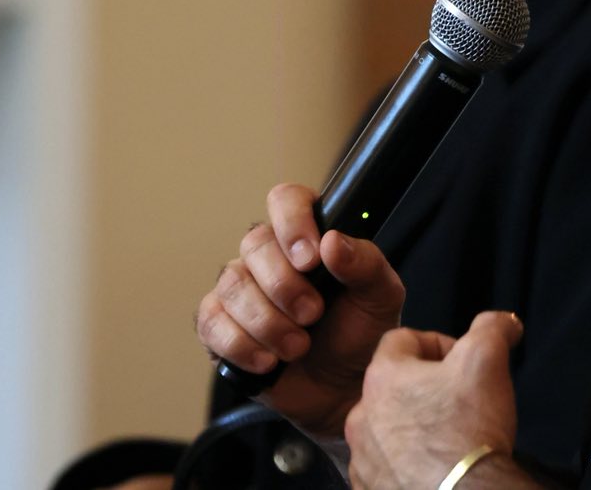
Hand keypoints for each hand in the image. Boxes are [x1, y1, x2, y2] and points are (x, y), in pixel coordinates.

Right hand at [194, 182, 406, 433]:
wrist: (342, 390)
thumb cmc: (361, 334)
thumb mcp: (380, 297)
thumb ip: (365, 263)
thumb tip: (332, 241)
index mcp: (308, 235)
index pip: (286, 200)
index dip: (292, 223)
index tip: (310, 259)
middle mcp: (269, 255)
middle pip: (254, 244)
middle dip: (285, 286)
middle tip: (313, 315)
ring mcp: (240, 290)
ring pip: (232, 284)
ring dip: (267, 322)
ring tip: (298, 347)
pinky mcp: (219, 326)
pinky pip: (211, 322)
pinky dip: (241, 345)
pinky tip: (269, 362)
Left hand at [344, 311, 526, 489]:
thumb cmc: (467, 432)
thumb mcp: (487, 360)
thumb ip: (492, 328)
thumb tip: (502, 322)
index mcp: (383, 377)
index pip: (403, 338)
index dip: (439, 343)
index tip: (462, 363)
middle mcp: (363, 416)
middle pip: (394, 386)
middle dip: (425, 389)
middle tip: (458, 401)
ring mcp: (364, 458)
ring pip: (388, 428)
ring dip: (413, 427)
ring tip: (448, 437)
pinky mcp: (372, 488)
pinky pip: (386, 467)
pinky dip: (407, 463)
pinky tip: (434, 466)